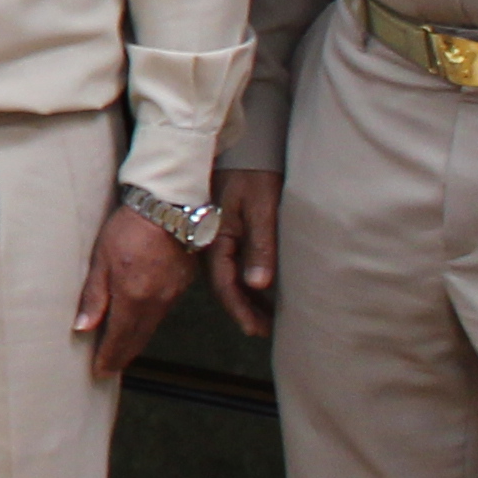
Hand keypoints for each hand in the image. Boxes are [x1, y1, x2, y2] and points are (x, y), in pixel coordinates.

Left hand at [72, 202, 197, 371]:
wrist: (168, 206)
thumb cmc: (129, 227)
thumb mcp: (101, 258)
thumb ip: (94, 295)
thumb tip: (84, 326)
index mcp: (133, 297)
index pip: (120, 338)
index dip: (109, 356)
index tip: (100, 370)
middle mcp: (156, 302)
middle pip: (138, 338)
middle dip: (123, 355)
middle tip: (110, 367)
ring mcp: (172, 294)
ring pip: (152, 326)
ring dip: (136, 340)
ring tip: (122, 349)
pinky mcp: (182, 285)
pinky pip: (163, 311)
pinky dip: (149, 322)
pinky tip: (140, 322)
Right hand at [210, 167, 284, 337]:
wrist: (246, 146)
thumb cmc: (255, 174)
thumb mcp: (261, 208)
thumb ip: (260, 246)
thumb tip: (258, 284)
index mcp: (218, 239)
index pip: (225, 284)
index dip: (240, 310)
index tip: (256, 330)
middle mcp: (213, 241)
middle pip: (225, 284)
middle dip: (243, 310)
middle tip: (263, 331)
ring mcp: (218, 236)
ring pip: (228, 275)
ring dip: (245, 297)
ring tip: (264, 317)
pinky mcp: (226, 229)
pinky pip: (232, 263)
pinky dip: (244, 280)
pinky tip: (257, 288)